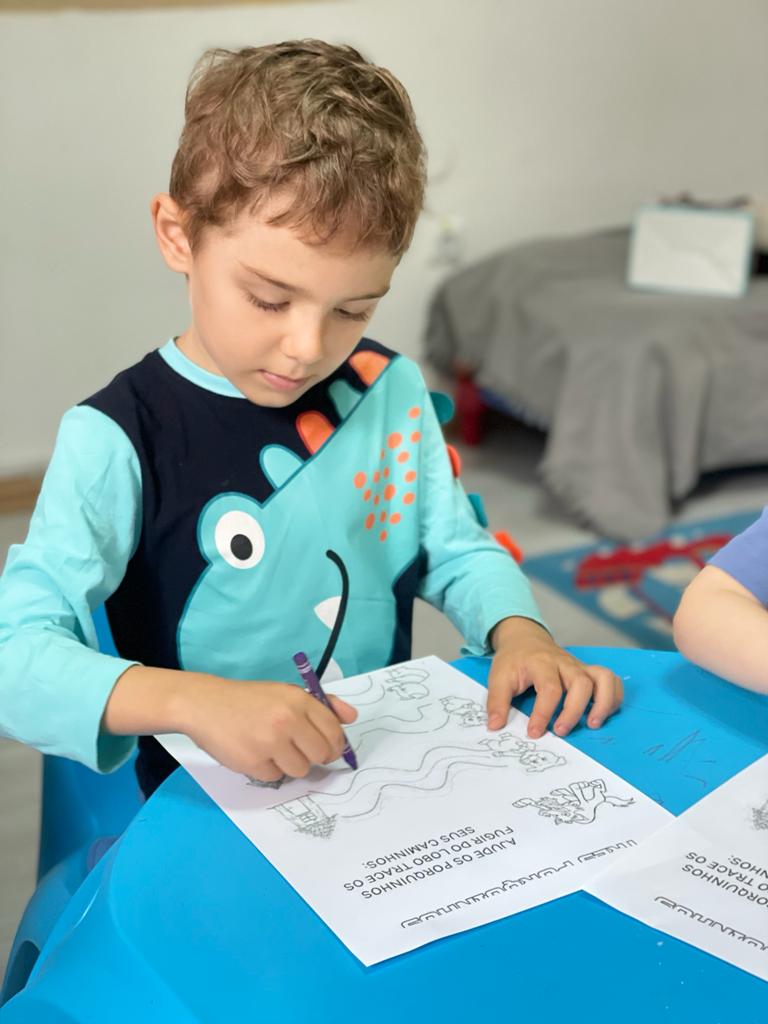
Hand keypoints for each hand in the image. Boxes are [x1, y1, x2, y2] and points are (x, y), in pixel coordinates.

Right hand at [179, 676, 357, 781]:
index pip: (334, 731)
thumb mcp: (286, 693)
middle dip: (315, 756)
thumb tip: (351, 717)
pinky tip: (256, 752)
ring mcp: (270, 743)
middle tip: (299, 749)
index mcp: (298, 700)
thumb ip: (323, 705)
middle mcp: (287, 720)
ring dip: (291, 764)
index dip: (335, 744)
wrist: (205, 705)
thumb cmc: (249, 700)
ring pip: (301, 770)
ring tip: (273, 748)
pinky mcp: (253, 763)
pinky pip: (276, 777)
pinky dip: (269, 769)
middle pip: (322, 754)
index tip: (327, 747)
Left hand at [486, 617, 622, 738]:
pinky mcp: (588, 672)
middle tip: (560, 732)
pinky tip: (602, 715)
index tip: (534, 733)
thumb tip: (495, 726)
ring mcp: (579, 667)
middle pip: (581, 684)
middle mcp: (565, 663)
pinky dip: (613, 697)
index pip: (550, 689)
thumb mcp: (498, 676)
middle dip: (574, 711)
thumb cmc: (513, 660)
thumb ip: (497, 701)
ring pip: (603, 678)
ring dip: (603, 703)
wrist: (525, 638)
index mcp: (541, 663)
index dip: (543, 713)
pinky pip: (610, 680)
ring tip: (593, 724)